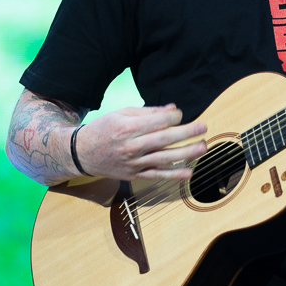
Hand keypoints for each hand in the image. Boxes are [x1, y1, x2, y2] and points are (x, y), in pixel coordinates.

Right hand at [75, 103, 207, 180]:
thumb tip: (173, 109)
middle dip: (186, 133)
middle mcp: (130, 146)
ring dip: (186, 154)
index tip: (180, 114)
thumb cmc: (103, 129)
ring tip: (202, 147)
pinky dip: (173, 175)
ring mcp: (133, 163)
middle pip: (163, 139)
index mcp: (126, 127)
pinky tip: (188, 173)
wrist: (81, 153)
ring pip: (163, 159)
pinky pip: (156, 176)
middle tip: (203, 127)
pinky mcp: (134, 175)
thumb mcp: (121, 114)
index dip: (173, 116)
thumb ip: (148, 112)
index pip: (157, 121)